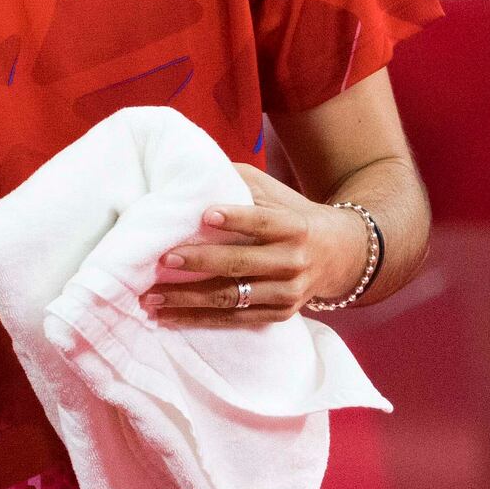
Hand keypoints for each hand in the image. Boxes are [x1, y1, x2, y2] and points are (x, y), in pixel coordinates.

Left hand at [144, 164, 371, 326]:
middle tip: (163, 260)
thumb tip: (192, 169)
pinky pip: (233, 320)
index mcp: (295, 227)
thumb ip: (240, 182)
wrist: (338, 255)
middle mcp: (295, 262)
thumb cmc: (293, 216)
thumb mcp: (277, 195)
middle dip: (200, 262)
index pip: (264, 222)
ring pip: (232, 297)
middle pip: (241, 264)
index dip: (237, 218)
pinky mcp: (279, 315)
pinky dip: (198, 320)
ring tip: (151, 297)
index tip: (205, 213)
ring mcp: (288, 293)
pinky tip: (167, 318)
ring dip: (188, 299)